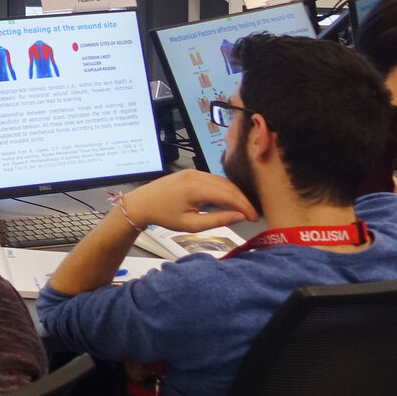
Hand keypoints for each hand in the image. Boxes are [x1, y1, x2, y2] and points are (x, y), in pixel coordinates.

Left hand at [120, 169, 257, 231]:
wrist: (142, 203)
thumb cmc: (164, 215)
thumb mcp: (192, 224)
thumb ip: (218, 220)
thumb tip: (240, 217)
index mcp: (195, 188)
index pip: (229, 195)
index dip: (245, 206)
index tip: (255, 218)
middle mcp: (196, 175)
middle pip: (228, 186)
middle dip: (243, 200)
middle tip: (253, 215)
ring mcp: (193, 172)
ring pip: (222, 181)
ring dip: (236, 194)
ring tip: (245, 209)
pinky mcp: (191, 172)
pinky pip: (214, 179)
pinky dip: (225, 189)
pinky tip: (231, 200)